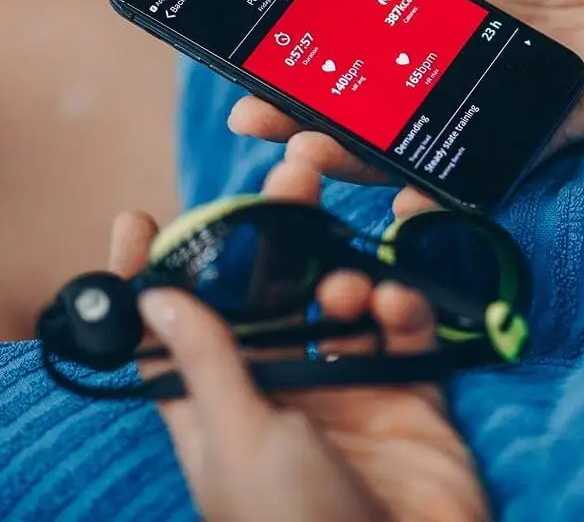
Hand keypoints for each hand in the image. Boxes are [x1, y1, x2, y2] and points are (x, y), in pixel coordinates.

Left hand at [108, 161, 486, 521]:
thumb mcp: (243, 440)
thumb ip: (204, 365)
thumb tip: (150, 297)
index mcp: (224, 407)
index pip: (171, 333)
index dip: (152, 276)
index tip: (141, 219)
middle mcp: (282, 386)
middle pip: (268, 293)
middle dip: (275, 235)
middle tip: (291, 178)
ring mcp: (346, 383)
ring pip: (338, 298)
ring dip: (344, 274)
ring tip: (347, 288)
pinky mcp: (405, 385)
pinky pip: (400, 327)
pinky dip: (400, 306)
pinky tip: (396, 306)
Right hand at [228, 0, 583, 211]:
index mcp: (450, 9)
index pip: (367, 34)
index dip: (315, 48)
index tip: (260, 56)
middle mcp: (459, 64)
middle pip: (374, 95)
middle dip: (312, 109)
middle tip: (257, 117)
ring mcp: (491, 106)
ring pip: (410, 138)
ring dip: (356, 151)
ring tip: (304, 155)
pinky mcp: (534, 138)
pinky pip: (479, 172)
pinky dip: (441, 190)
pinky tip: (399, 198)